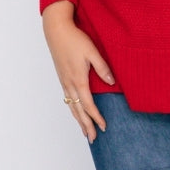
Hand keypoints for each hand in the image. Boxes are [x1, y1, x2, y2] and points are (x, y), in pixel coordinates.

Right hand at [42, 1, 114, 142]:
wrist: (56, 30)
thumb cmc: (75, 39)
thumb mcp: (93, 52)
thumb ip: (103, 68)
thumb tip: (112, 83)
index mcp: (79, 80)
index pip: (89, 105)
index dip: (97, 118)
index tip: (104, 127)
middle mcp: (70, 84)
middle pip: (79, 111)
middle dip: (86, 125)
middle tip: (93, 138)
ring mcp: (64, 82)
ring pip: (72, 107)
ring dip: (78, 120)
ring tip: (84, 131)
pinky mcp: (62, 78)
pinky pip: (68, 99)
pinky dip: (73, 110)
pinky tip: (76, 112)